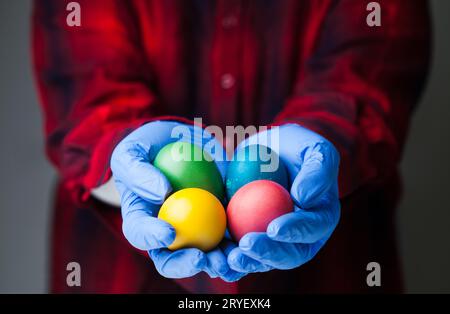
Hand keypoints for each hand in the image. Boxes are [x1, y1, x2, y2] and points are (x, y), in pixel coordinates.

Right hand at [111, 120, 245, 281]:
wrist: (179, 143)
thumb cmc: (147, 147)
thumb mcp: (132, 152)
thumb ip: (140, 171)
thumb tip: (163, 194)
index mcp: (140, 219)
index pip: (140, 233)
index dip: (152, 237)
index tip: (168, 232)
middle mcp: (164, 233)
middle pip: (171, 259)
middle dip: (186, 264)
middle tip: (202, 257)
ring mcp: (191, 232)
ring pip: (203, 256)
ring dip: (216, 262)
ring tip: (230, 257)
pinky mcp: (216, 223)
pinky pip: (227, 237)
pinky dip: (238, 244)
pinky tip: (250, 241)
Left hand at [227, 124, 339, 271]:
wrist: (267, 151)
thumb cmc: (295, 148)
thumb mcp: (314, 149)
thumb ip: (317, 171)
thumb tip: (304, 199)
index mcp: (320, 218)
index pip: (312, 229)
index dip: (294, 232)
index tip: (274, 228)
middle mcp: (299, 237)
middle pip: (287, 254)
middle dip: (266, 254)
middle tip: (246, 245)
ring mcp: (272, 242)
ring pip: (261, 260)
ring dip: (244, 262)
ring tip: (227, 257)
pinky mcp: (248, 239)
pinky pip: (238, 253)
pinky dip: (224, 257)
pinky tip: (210, 256)